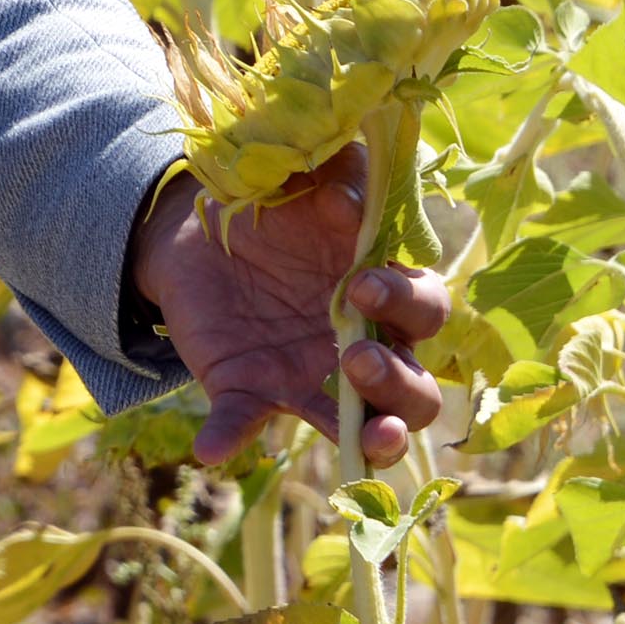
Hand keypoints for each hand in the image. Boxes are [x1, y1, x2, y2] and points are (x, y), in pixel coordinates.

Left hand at [129, 142, 450, 470]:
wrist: (197, 227)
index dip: (405, 302)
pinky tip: (211, 448)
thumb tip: (349, 198)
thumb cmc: (274, 204)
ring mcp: (311, 378)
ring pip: (366, 427)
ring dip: (374, 435)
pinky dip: (230, 437)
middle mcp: (364, 346)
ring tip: (370, 435)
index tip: (359, 280)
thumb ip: (338, 175)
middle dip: (399, 381)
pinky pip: (245, 421)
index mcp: (385, 291)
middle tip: (356, 355)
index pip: (427, 310)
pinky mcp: (252, 388)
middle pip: (418, 388)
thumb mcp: (306, 177)